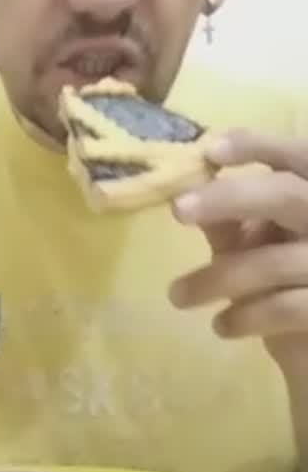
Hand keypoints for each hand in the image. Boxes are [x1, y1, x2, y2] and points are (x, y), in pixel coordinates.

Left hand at [168, 129, 307, 359]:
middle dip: (229, 198)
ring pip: (274, 261)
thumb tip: (185, 190)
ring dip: (216, 279)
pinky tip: (221, 326)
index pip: (301, 155)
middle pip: (289, 195)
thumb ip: (231, 221)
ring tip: (177, 296)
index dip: (260, 146)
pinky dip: (246, 316)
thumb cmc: (290, 286)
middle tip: (178, 210)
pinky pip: (285, 308)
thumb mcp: (259, 246)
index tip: (211, 151)